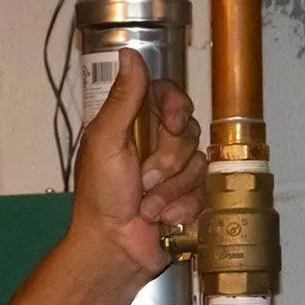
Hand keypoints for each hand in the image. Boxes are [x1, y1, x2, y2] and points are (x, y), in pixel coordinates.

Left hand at [68, 48, 205, 280]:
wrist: (113, 249)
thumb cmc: (100, 198)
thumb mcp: (106, 142)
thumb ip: (123, 99)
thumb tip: (130, 54)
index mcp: (134, 124)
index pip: (170, 95)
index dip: (177, 107)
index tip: (172, 123)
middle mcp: (156, 144)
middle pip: (189, 131)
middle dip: (168, 161)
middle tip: (143, 179)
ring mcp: (174, 172)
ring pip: (198, 163)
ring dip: (172, 190)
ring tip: (147, 207)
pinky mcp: (188, 197)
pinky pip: (204, 191)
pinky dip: (182, 208)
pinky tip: (164, 219)